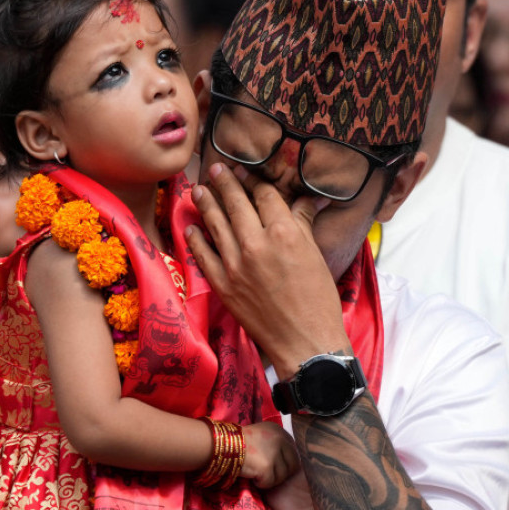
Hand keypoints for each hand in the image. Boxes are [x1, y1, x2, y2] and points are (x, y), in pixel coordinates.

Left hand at [185, 163, 350, 378]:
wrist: (304, 340)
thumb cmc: (317, 299)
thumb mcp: (315, 254)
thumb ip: (303, 222)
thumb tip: (309, 198)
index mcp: (284, 232)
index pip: (264, 195)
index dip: (254, 181)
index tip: (244, 173)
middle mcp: (256, 243)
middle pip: (236, 203)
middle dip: (224, 183)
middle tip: (215, 170)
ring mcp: (235, 264)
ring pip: (215, 223)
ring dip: (206, 203)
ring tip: (198, 189)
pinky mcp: (222, 284)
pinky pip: (203, 255)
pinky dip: (196, 238)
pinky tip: (191, 226)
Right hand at [241, 421, 298, 488]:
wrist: (223, 445)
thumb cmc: (239, 441)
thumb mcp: (261, 434)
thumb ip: (275, 442)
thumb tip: (289, 458)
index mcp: (279, 431)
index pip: (294, 451)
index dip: (287, 462)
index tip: (277, 467)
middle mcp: (280, 439)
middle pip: (292, 465)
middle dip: (281, 472)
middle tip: (267, 473)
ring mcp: (274, 453)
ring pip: (282, 476)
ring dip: (270, 478)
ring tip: (257, 472)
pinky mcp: (267, 467)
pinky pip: (270, 483)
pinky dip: (261, 483)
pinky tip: (252, 476)